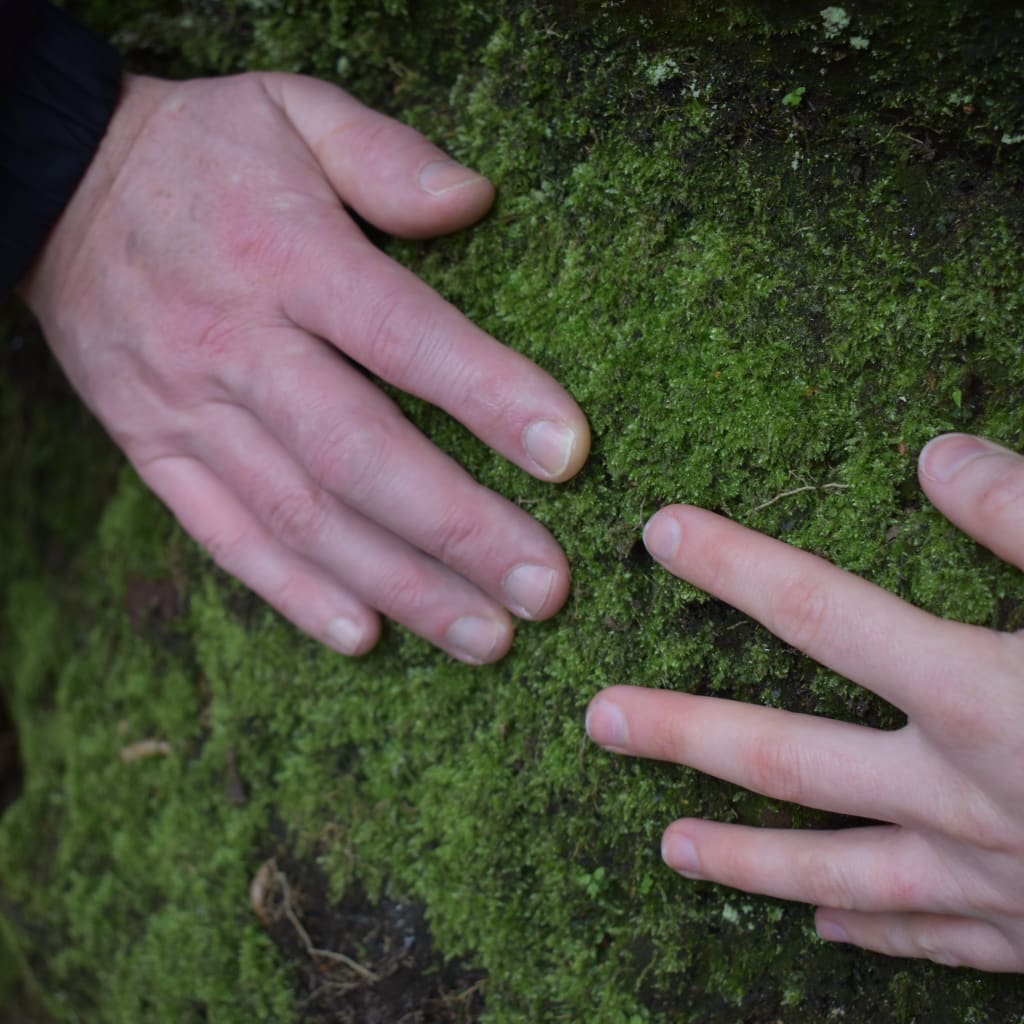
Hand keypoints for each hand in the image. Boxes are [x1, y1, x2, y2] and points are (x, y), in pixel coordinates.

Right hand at [20, 73, 588, 662]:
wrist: (55, 187)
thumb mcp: (292, 111)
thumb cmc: (201, 153)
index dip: (489, 397)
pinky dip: (293, 594)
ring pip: (302, 517)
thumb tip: (476, 200)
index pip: (403, 337)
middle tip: (543, 590)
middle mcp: (237, 345)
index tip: (568, 454)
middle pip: (359, 455)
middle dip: (458, 532)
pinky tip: (364, 637)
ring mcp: (189, 411)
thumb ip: (385, 156)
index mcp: (287, 258)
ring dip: (398, 586)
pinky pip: (224, 536)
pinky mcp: (154, 452)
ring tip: (484, 636)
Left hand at [586, 433, 1023, 970]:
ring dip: (745, 855)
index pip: (822, 610)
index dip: (735, 563)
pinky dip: (872, 933)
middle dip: (684, 734)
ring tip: (664, 845)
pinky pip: (934, 944)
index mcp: (987, 694)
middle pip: (790, 755)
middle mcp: (969, 793)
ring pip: (838, 870)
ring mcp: (1000, 882)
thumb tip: (935, 457)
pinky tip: (823, 927)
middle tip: (595, 721)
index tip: (660, 532)